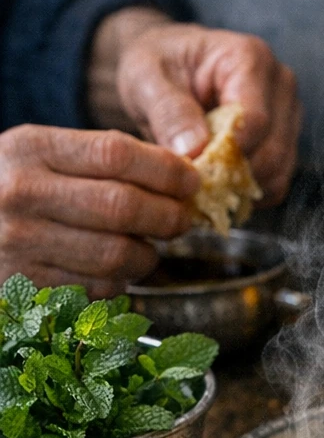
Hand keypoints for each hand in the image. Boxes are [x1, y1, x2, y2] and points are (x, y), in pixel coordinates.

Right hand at [0, 122, 198, 296]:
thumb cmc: (12, 188)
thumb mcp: (41, 154)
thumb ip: (100, 158)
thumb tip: (180, 173)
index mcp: (31, 148)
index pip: (117, 154)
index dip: (166, 170)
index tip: (191, 180)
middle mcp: (22, 193)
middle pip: (124, 206)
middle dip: (169, 215)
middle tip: (182, 219)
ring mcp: (21, 243)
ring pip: (117, 255)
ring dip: (148, 255)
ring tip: (147, 247)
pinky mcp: (26, 286)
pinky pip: (97, 288)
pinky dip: (119, 282)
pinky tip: (114, 270)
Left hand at [88, 7, 301, 204]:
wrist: (166, 70)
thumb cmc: (156, 67)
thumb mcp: (146, 79)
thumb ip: (169, 111)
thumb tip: (194, 150)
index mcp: (250, 58)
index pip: (256, 118)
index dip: (228, 152)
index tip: (196, 168)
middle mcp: (280, 85)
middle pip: (273, 149)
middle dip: (234, 173)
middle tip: (193, 183)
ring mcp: (288, 115)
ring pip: (279, 170)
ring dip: (242, 186)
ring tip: (204, 186)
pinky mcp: (286, 141)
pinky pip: (278, 182)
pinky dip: (249, 192)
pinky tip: (219, 187)